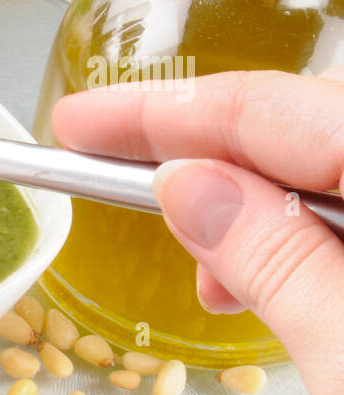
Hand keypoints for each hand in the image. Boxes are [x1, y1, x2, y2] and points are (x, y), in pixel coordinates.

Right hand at [52, 69, 343, 394]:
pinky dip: (305, 235)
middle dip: (209, 156)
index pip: (266, 110)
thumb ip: (272, 258)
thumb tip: (183, 184)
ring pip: (326, 163)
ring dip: (256, 204)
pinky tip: (278, 284)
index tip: (75, 125)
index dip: (158, 115)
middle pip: (304, 122)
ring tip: (211, 278)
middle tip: (115, 189)